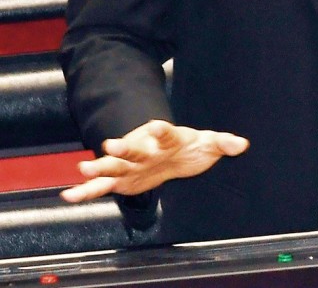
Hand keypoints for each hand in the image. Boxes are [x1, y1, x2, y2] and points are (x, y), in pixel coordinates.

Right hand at [60, 119, 249, 202]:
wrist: (173, 153)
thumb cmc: (191, 145)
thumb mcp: (210, 142)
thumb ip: (224, 143)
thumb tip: (242, 144)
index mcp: (168, 137)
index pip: (165, 131)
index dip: (161, 129)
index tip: (154, 126)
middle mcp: (146, 148)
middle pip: (134, 148)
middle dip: (122, 148)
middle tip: (109, 146)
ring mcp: (132, 164)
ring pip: (114, 166)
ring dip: (100, 167)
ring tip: (82, 169)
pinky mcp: (123, 180)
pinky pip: (103, 186)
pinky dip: (87, 191)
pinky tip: (70, 195)